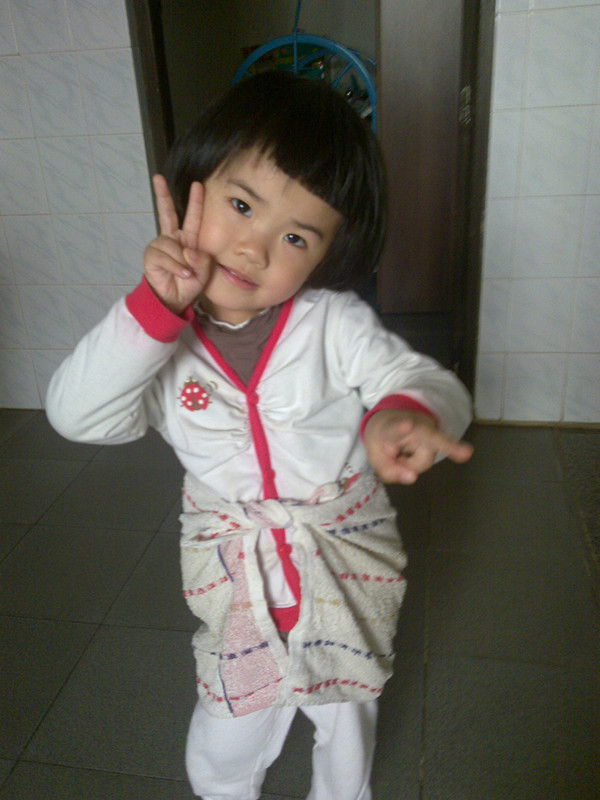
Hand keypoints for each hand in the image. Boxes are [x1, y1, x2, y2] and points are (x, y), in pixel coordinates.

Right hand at [143, 175, 211, 314]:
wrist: (175, 300)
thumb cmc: (190, 284)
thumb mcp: (204, 271)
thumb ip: (201, 258)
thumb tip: (188, 251)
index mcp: (188, 240)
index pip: (192, 218)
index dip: (195, 202)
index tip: (197, 184)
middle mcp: (172, 239)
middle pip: (166, 213)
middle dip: (162, 195)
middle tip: (158, 178)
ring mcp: (160, 246)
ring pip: (171, 245)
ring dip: (181, 260)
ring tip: (186, 273)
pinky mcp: (151, 257)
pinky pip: (165, 256)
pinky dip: (175, 266)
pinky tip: (181, 274)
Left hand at [363, 409, 472, 484]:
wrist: (389, 418)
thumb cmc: (381, 439)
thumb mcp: (375, 457)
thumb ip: (388, 471)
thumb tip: (412, 478)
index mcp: (390, 429)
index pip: (394, 430)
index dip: (400, 430)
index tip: (407, 425)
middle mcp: (412, 427)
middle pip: (418, 459)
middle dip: (409, 467)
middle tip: (396, 457)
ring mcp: (428, 429)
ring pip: (426, 461)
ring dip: (413, 464)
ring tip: (404, 453)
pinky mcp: (438, 435)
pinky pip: (446, 446)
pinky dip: (456, 450)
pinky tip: (466, 452)